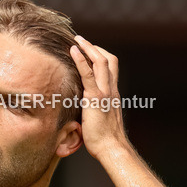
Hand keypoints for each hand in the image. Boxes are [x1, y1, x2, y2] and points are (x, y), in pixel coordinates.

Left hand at [70, 35, 129, 157]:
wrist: (112, 147)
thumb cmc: (105, 139)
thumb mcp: (101, 119)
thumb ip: (95, 110)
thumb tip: (83, 111)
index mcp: (113, 93)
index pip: (111, 67)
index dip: (101, 56)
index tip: (89, 50)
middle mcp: (111, 89)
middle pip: (108, 59)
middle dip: (94, 47)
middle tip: (81, 40)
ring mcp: (105, 92)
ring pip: (101, 61)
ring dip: (88, 47)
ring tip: (77, 39)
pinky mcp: (95, 98)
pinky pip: (88, 74)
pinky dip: (81, 60)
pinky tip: (73, 50)